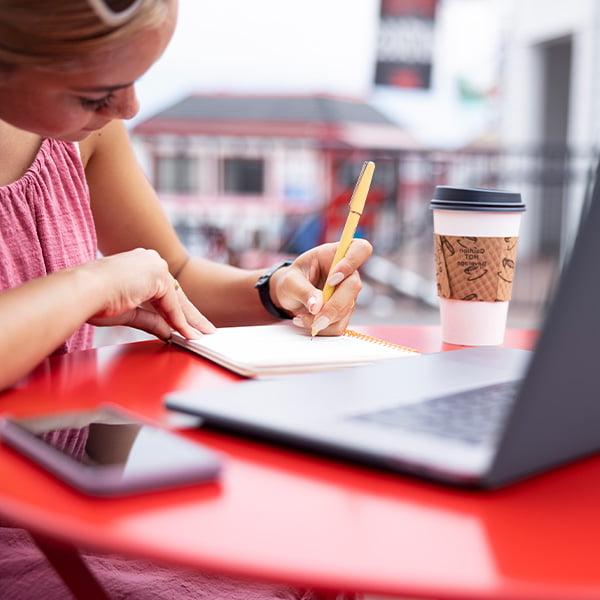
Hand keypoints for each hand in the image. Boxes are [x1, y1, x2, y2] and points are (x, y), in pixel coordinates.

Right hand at [82, 249, 214, 339]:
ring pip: (178, 300)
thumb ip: (151, 320)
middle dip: (191, 316)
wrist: (82, 291)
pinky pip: (172, 305)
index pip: (165, 292)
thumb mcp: (129, 312)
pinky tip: (189, 335)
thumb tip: (168, 332)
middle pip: (177, 295)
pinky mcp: (158, 275)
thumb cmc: (93, 299)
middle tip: (205, 330)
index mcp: (140, 266)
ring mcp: (155, 266)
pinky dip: (181, 322)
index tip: (187, 325)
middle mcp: (150, 261)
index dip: (177, 311)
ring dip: (191, 320)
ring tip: (204, 334)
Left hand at [269, 239, 371, 335]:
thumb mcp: (290, 281)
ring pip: (347, 309)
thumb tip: (317, 307)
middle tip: (315, 317)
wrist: (289, 295)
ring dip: (324, 319)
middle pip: (354, 286)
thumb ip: (303, 290)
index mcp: (334, 255)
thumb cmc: (291, 280)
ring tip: (300, 318)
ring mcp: (348, 294)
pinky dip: (323, 328)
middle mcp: (347, 273)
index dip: (351, 263)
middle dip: (334, 305)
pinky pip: (339, 324)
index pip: (360, 249)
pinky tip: (305, 321)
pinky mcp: (344, 311)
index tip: (332, 279)